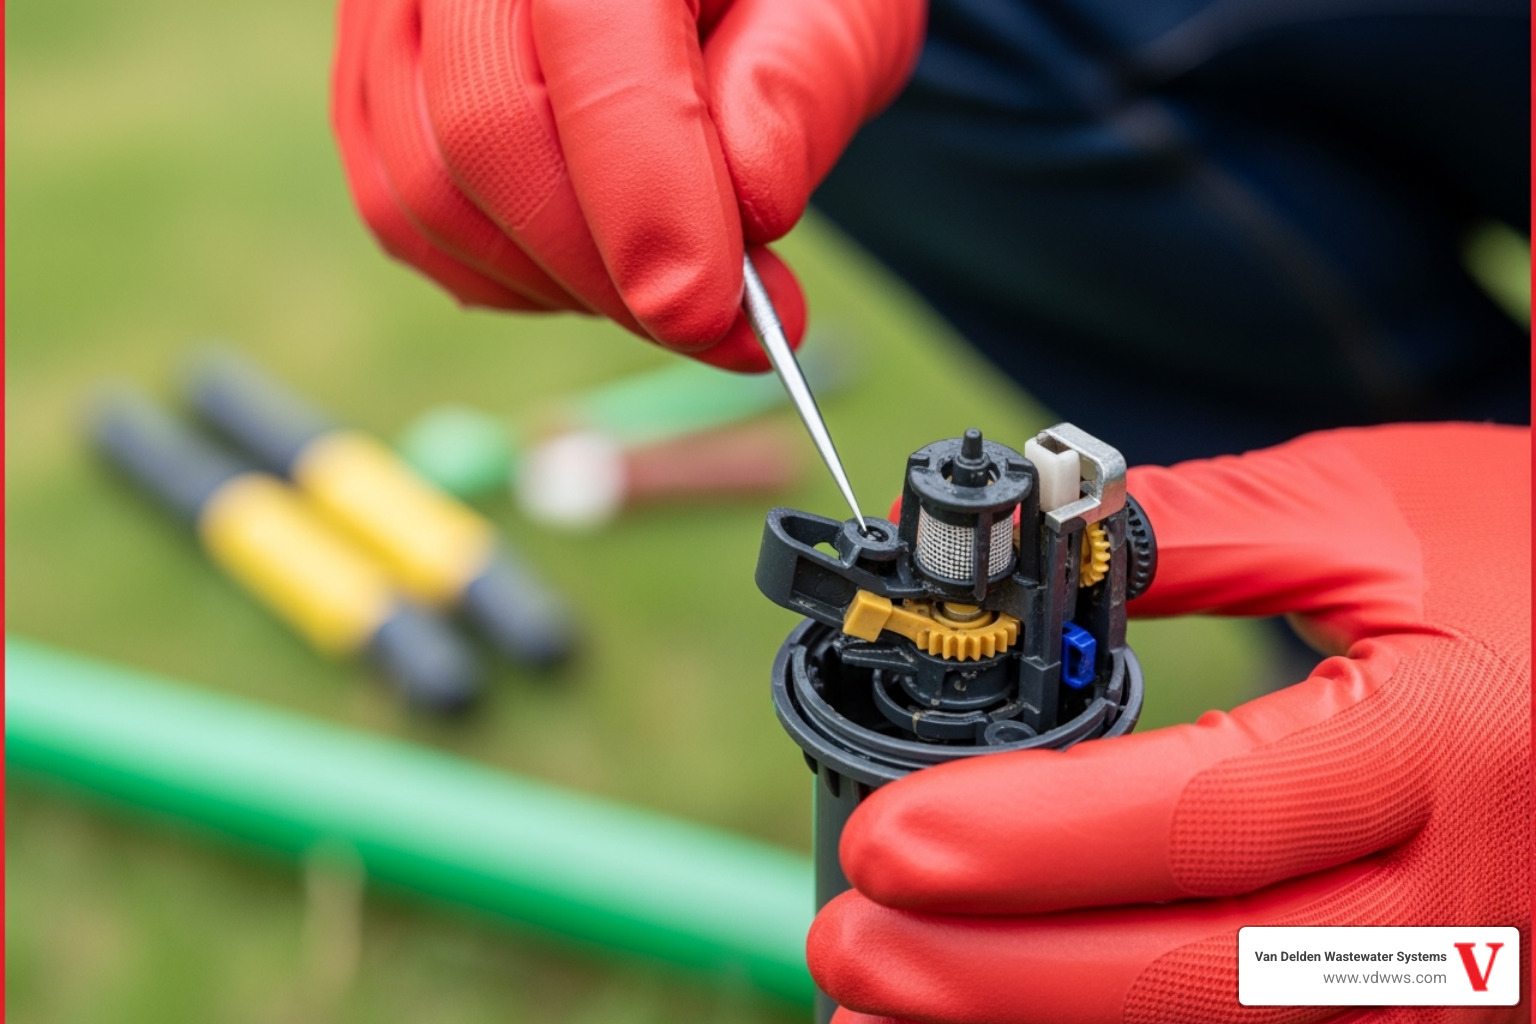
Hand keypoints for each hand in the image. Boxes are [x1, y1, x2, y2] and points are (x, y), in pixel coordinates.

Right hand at [331, 0, 923, 370]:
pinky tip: (588, 266)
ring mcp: (394, 5)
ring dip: (556, 283)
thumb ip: (798, 88)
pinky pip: (397, 208)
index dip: (649, 207)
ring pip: (425, 194)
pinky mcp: (372, 69)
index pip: (594, 55)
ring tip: (664, 283)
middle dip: (606, 271)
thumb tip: (750, 208)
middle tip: (716, 323)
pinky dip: (497, 270)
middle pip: (486, 138)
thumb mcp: (833, 7)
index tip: (716, 315)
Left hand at [811, 423, 1530, 1022]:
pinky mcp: (1448, 1018)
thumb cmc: (1520, 562)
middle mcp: (1469, 903)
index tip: (889, 844)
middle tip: (846, 940)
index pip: (1206, 816)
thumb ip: (1173, 534)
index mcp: (1444, 741)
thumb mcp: (1363, 517)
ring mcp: (1469, 991)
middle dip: (995, 976)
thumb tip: (980, 539)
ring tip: (881, 1014)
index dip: (1032, 842)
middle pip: (1200, 974)